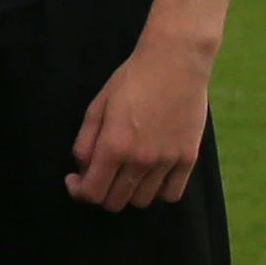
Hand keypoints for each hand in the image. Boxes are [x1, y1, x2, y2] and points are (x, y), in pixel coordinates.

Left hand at [68, 40, 211, 210]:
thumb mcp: (96, 108)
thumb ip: (85, 144)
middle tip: (100, 174)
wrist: (175, 62)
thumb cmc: (131, 81)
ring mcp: (168, 161)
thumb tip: (82, 171)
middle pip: (115, 202)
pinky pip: (172, 194)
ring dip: (129, 193)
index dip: (78, 192)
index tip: (76, 180)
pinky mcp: (189, 157)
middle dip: (101, 193)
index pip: (92, 194)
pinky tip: (151, 175)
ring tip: (125, 172)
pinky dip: (158, 191)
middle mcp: (141, 160)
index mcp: (114, 147)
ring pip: (142, 201)